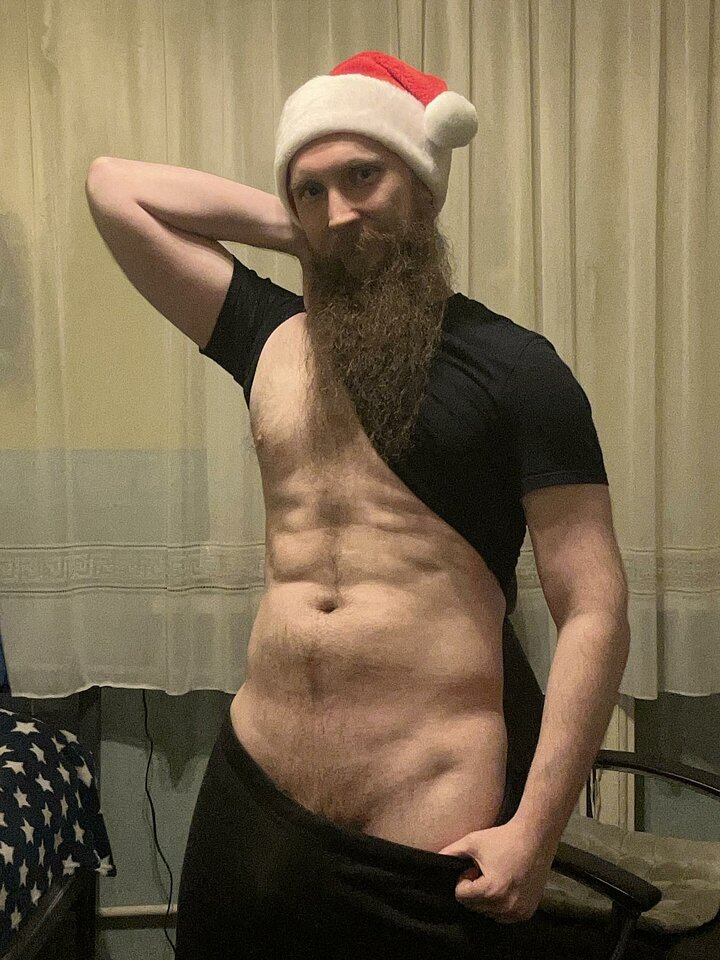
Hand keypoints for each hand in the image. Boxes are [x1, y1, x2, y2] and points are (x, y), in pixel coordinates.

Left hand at [438, 820, 557, 923]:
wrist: (535, 837)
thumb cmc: (502, 838)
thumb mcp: (472, 841)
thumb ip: (450, 852)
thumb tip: (433, 858)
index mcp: (491, 890)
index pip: (462, 896)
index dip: (464, 879)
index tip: (474, 867)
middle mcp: (506, 906)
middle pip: (474, 906)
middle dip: (475, 889)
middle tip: (486, 870)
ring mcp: (518, 912)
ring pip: (488, 913)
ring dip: (487, 898)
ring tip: (496, 876)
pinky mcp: (527, 912)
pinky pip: (504, 916)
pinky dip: (501, 904)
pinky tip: (507, 883)